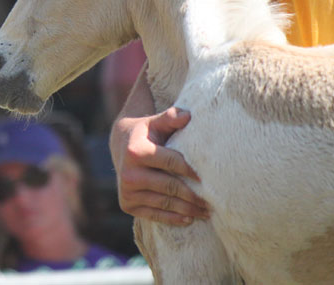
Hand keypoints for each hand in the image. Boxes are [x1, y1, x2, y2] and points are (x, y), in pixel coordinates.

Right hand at [111, 107, 209, 224]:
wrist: (121, 146)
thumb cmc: (147, 133)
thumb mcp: (156, 122)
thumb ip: (171, 117)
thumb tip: (187, 116)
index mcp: (135, 151)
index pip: (171, 163)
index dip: (190, 170)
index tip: (206, 178)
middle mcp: (128, 173)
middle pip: (169, 186)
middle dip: (193, 195)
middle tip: (212, 201)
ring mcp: (126, 191)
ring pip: (164, 203)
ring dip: (187, 209)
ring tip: (206, 211)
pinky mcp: (127, 205)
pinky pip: (154, 215)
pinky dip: (173, 218)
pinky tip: (189, 218)